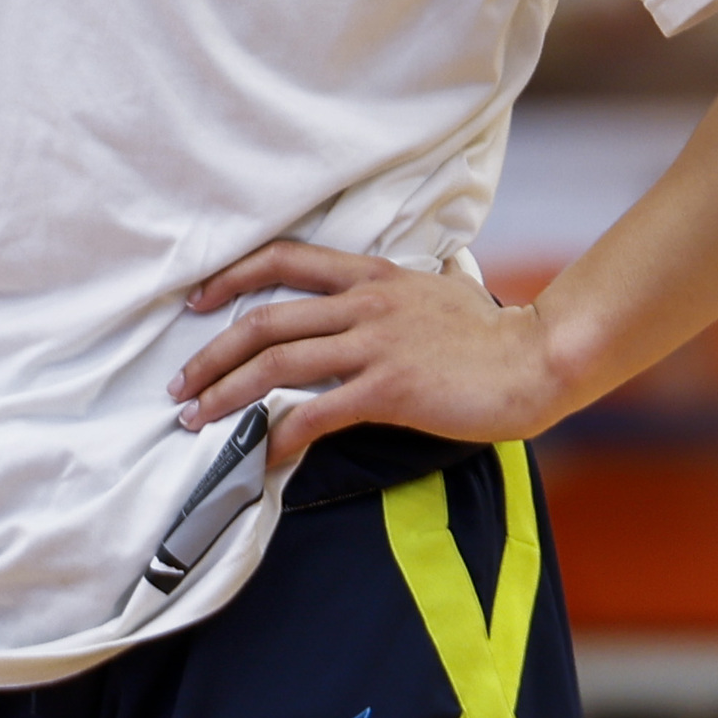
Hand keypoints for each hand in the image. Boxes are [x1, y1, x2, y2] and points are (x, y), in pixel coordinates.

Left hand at [173, 241, 572, 471]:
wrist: (536, 359)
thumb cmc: (493, 334)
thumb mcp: (441, 290)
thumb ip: (406, 290)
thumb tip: (401, 290)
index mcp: (375, 275)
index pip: (285, 259)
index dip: (232, 277)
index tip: (198, 302)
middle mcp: (367, 303)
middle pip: (265, 319)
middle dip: (211, 354)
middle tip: (180, 384)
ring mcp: (376, 345)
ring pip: (277, 364)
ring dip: (226, 394)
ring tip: (195, 419)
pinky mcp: (388, 389)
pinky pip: (314, 414)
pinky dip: (275, 437)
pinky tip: (258, 458)